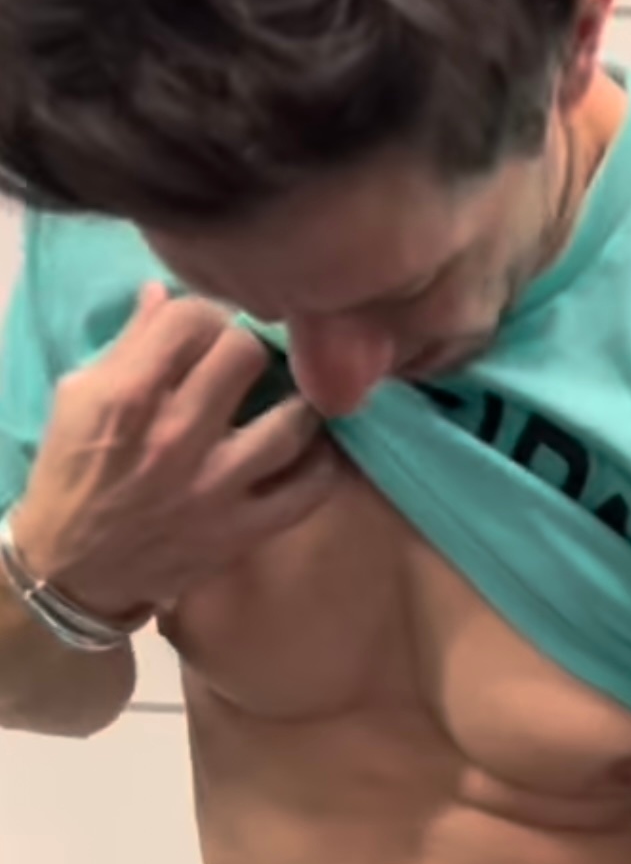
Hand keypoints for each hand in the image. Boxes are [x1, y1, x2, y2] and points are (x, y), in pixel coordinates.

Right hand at [14, 282, 343, 624]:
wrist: (75, 568)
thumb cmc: (74, 473)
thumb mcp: (80, 398)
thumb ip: (130, 345)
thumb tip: (167, 295)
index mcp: (127, 398)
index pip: (194, 317)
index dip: (205, 313)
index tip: (207, 330)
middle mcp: (175, 438)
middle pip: (246, 353)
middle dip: (249, 347)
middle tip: (247, 363)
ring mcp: (215, 488)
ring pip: (293, 420)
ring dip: (298, 402)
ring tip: (290, 399)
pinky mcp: (243, 530)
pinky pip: (311, 489)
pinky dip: (323, 463)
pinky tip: (313, 448)